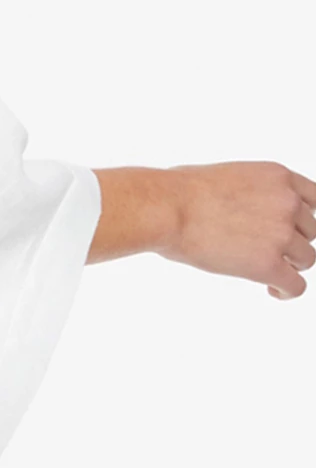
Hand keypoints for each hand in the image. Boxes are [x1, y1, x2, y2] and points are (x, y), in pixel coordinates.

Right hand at [160, 161, 315, 298]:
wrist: (167, 209)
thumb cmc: (181, 191)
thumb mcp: (230, 176)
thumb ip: (254, 192)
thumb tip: (248, 212)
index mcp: (279, 177)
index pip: (314, 199)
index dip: (302, 218)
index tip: (292, 229)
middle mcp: (288, 203)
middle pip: (310, 231)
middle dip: (292, 242)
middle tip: (268, 250)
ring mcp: (282, 234)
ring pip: (306, 259)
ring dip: (289, 265)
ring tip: (269, 272)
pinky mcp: (269, 264)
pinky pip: (296, 286)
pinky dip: (286, 291)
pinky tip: (272, 290)